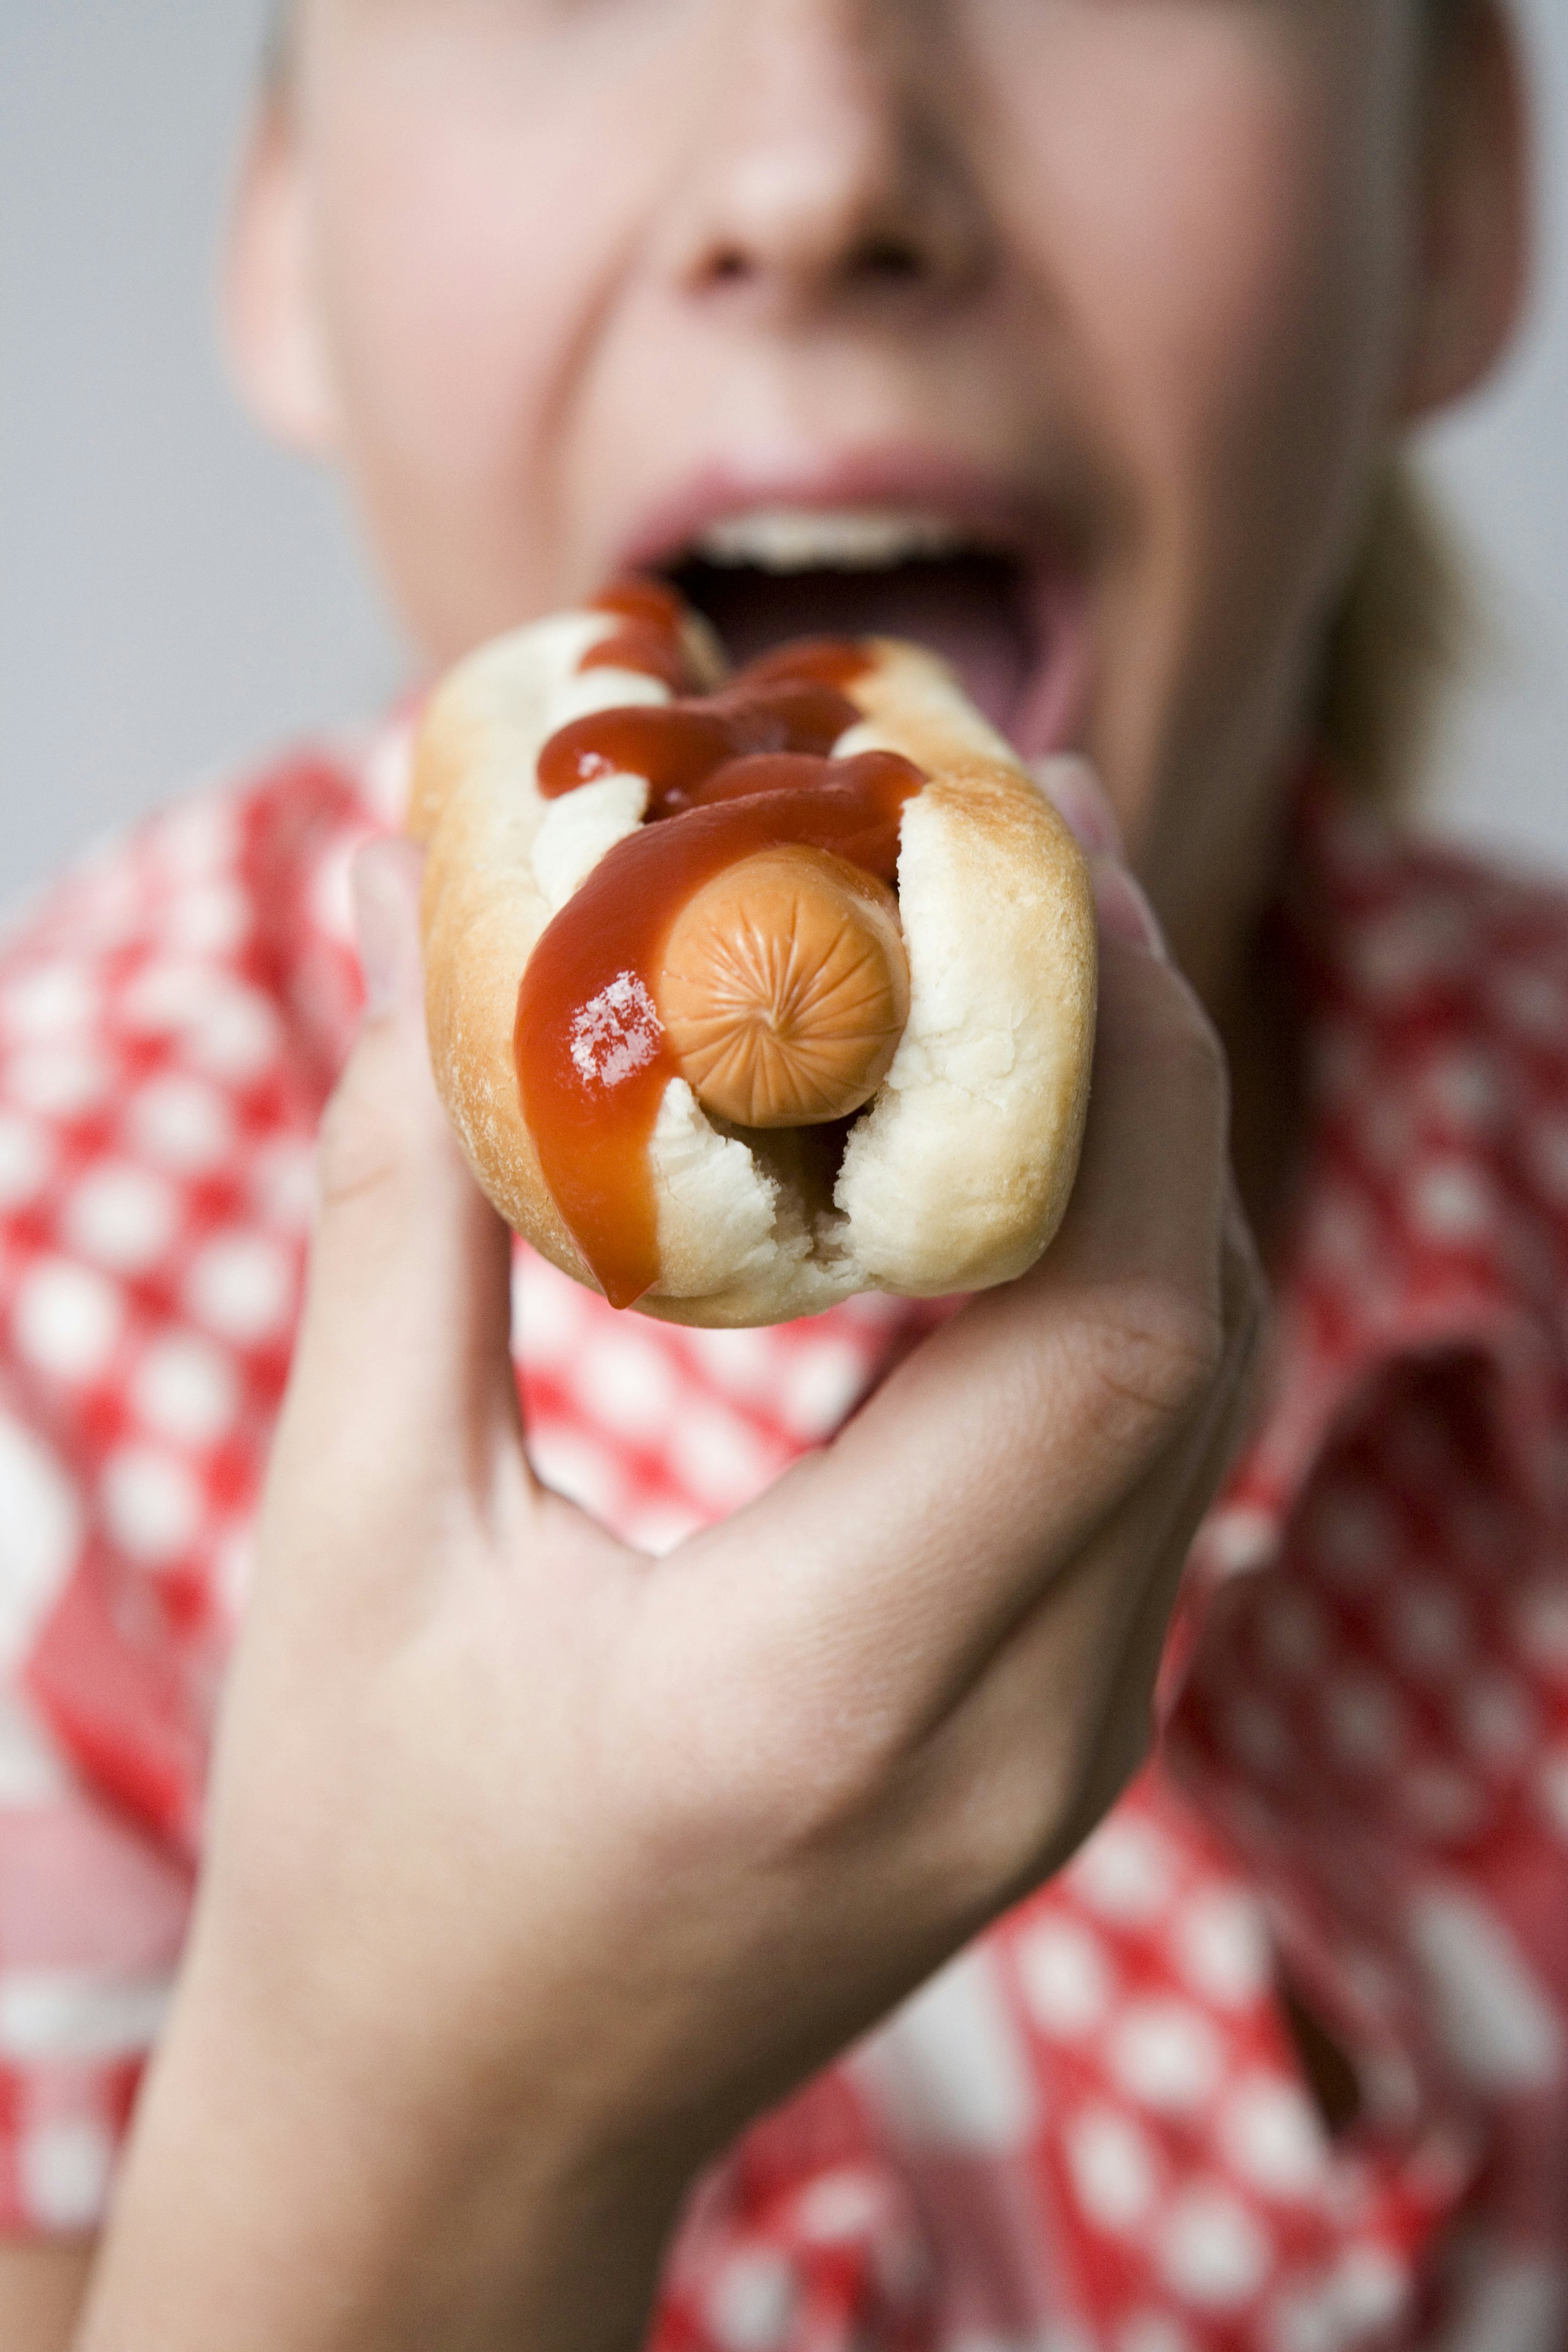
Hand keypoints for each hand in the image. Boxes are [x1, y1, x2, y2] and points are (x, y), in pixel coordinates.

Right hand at [81, 790, 1261, 2351]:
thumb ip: (408, 1221)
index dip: (1119, 1065)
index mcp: (824, 1697)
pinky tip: (1004, 1169)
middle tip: (1037, 858)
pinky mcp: (1062, 1743)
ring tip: (1026, 975)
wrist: (457, 2129)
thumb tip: (420, 940)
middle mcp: (1012, 1741)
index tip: (1048, 858)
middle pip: (1185, 1337)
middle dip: (1146, 1065)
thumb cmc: (371, 1857)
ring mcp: (1069, 1757)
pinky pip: (1144, 1463)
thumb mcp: (354, 1535)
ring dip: (1140, 1163)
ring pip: (1191, 1394)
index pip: (1097, 1337)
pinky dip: (1105, 1279)